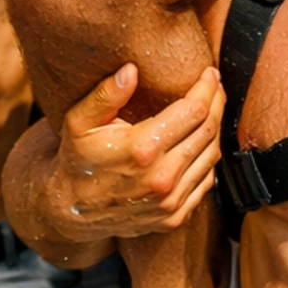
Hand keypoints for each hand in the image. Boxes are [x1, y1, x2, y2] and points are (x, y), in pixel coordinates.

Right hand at [42, 65, 224, 241]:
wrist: (70, 210)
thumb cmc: (77, 160)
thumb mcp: (79, 122)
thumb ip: (105, 95)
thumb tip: (131, 70)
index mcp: (142, 149)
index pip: (194, 110)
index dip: (207, 88)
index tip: (209, 73)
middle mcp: (161, 178)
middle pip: (208, 130)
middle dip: (217, 102)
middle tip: (214, 86)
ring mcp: (169, 201)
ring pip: (211, 155)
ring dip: (215, 129)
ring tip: (209, 110)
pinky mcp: (174, 217)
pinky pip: (206, 181)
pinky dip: (208, 158)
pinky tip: (200, 142)